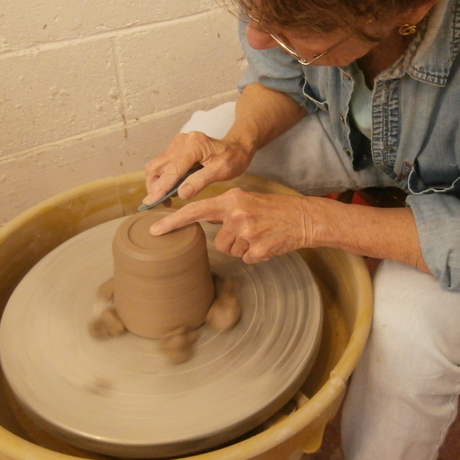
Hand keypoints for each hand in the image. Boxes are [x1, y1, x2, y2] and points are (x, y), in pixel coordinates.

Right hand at [142, 131, 254, 206]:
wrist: (237, 146)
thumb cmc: (233, 158)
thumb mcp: (222, 171)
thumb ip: (200, 181)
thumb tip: (181, 194)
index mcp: (194, 145)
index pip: (172, 169)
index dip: (161, 187)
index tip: (151, 202)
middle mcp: (181, 141)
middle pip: (157, 166)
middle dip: (154, 186)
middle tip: (161, 204)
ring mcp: (177, 143)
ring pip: (156, 165)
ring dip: (157, 183)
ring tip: (166, 199)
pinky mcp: (175, 148)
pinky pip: (162, 164)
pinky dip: (162, 178)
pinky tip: (171, 189)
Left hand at [149, 189, 315, 263]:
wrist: (305, 218)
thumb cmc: (276, 210)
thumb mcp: (247, 201)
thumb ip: (225, 210)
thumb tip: (203, 219)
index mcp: (231, 200)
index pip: (195, 211)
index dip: (173, 222)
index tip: (154, 231)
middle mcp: (236, 214)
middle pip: (218, 242)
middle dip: (232, 242)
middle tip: (251, 232)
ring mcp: (247, 232)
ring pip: (232, 252)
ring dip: (245, 249)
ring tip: (261, 236)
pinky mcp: (258, 249)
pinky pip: (247, 259)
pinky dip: (257, 255)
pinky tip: (269, 243)